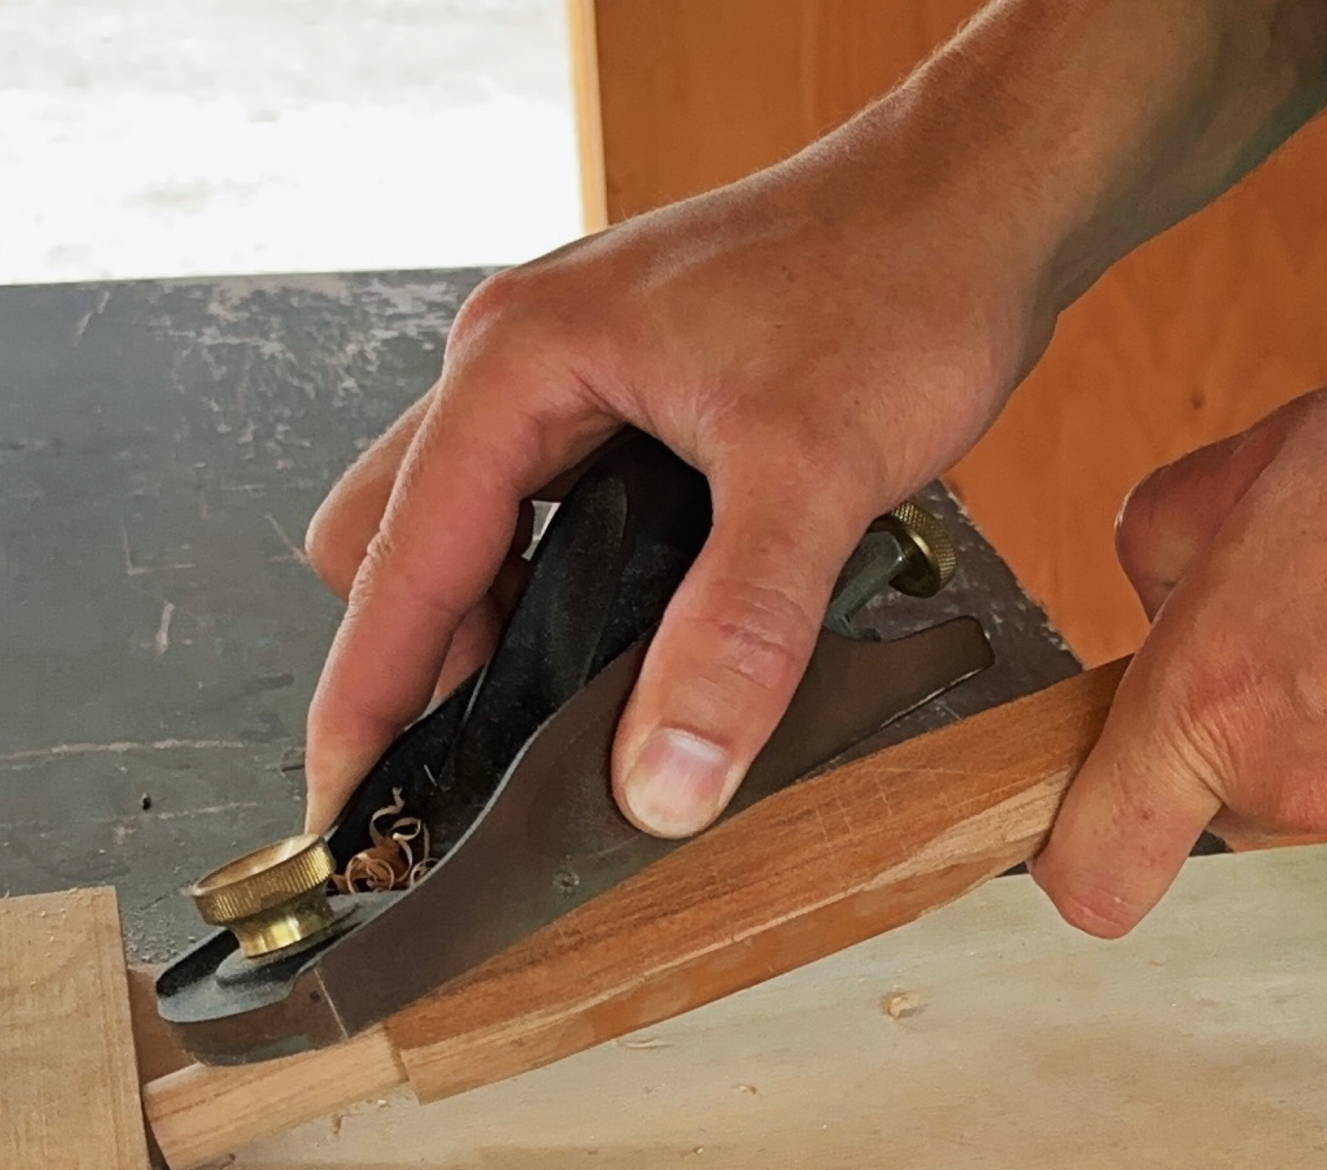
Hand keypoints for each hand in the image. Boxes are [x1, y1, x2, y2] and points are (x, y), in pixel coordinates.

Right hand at [301, 161, 1056, 837]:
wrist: (981, 198)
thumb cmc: (899, 279)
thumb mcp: (814, 477)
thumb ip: (734, 638)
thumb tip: (659, 785)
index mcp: (518, 361)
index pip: (396, 563)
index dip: (366, 702)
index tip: (345, 815)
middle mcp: (522, 361)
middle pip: (398, 545)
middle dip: (425, 663)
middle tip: (479, 778)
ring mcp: (573, 376)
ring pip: (472, 530)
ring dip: (502, 629)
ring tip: (564, 733)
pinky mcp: (631, 396)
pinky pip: (545, 513)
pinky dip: (564, 593)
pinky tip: (639, 650)